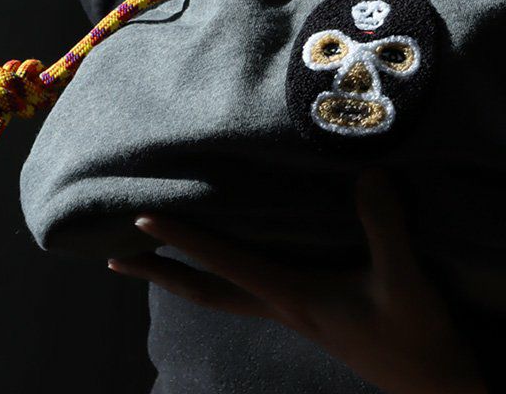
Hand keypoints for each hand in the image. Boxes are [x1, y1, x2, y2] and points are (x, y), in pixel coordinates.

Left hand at [107, 170, 485, 393]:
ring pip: (217, 293)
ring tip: (150, 260)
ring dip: (179, 277)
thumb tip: (369, 175)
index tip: (139, 219)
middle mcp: (277, 305)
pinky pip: (243, 290)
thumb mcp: (403, 283)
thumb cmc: (415, 339)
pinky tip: (222, 264)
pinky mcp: (302, 311)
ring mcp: (286, 312)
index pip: (221, 262)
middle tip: (112, 261)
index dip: (180, 238)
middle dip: (156, 275)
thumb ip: (384, 228)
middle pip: (200, 291)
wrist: (434, 387)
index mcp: (289, 296)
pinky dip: (216, 275)